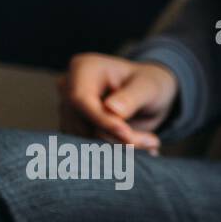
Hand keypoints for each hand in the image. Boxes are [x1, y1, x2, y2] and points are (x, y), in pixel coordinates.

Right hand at [56, 53, 178, 152]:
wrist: (147, 96)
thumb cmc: (148, 84)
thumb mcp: (148, 87)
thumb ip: (131, 97)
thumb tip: (112, 109)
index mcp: (83, 68)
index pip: (81, 99)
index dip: (102, 120)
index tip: (127, 135)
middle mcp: (68, 88)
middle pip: (82, 122)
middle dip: (116, 137)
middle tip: (152, 142)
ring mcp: (68, 110)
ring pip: (85, 139)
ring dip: (118, 148)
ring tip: (149, 143)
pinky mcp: (75, 128)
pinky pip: (88, 148)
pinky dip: (114, 152)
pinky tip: (137, 148)